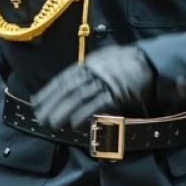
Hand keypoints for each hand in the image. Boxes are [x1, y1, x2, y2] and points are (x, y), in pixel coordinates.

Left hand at [30, 45, 156, 132]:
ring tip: (52, 124)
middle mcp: (93, 71)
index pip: (63, 79)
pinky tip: (74, 124)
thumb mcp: (103, 61)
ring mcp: (104, 81)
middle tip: (40, 117)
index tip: (36, 102)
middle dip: (51, 104)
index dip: (48, 91)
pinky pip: (97, 104)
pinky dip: (84, 114)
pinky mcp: (117, 92)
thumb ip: (88, 72)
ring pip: (79, 97)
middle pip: (67, 89)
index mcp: (88, 63)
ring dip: (63, 111)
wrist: (149, 61)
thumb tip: (70, 85)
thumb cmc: (126, 63)